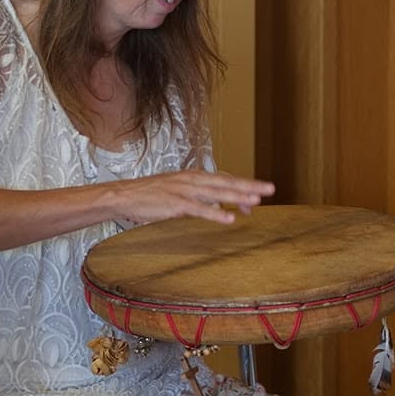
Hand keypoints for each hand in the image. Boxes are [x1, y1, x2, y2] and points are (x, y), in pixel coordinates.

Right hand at [111, 169, 274, 225]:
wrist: (124, 196)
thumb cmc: (149, 196)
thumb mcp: (176, 190)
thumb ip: (196, 196)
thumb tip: (214, 205)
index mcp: (193, 177)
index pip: (223, 179)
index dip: (241, 187)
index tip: (257, 198)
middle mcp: (192, 180)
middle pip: (226, 182)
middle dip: (249, 186)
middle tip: (270, 189)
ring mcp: (184, 191)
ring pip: (217, 193)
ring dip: (238, 197)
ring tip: (256, 202)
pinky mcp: (176, 204)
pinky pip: (200, 209)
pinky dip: (216, 214)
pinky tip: (230, 218)